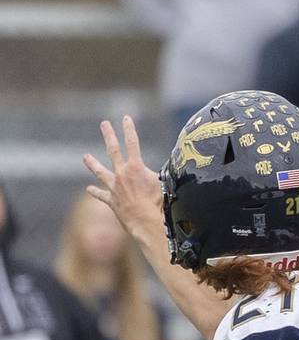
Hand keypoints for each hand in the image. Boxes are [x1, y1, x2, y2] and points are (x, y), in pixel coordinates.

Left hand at [82, 116, 164, 239]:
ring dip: (92, 163)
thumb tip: (172, 168)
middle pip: (113, 151)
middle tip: (104, 124)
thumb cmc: (159, 204)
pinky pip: (101, 195)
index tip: (125, 117)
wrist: (146, 222)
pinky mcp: (111, 201)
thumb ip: (162, 175)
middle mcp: (122, 174)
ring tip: (85, 156)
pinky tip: (89, 189)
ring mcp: (114, 187)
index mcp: (135, 168)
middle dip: (109, 135)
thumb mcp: (164, 184)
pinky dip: (95, 192)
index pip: (132, 143)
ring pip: (100, 172)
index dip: (129, 129)